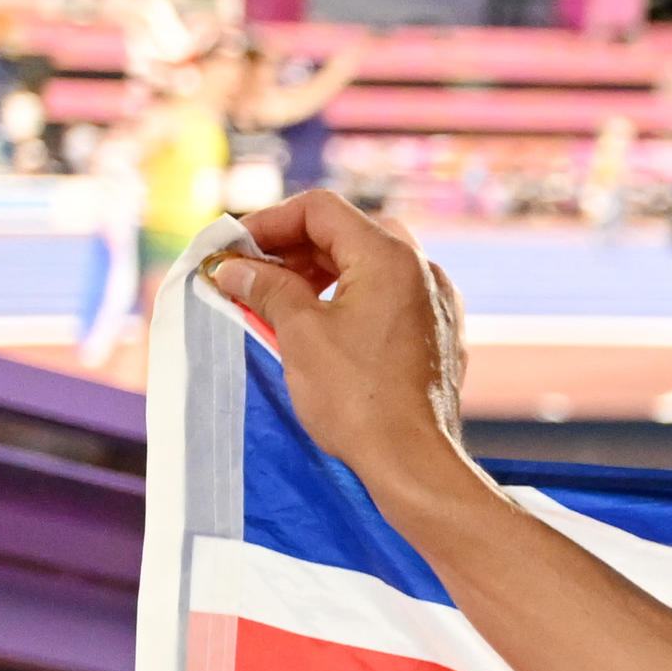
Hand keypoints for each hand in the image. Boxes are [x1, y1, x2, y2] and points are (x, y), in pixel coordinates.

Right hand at [202, 193, 474, 501]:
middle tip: (249, 271)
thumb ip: (265, 287)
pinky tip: (315, 322)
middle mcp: (424, 272)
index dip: (269, 221)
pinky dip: (348, 297)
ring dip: (318, 271)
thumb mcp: (298, 332)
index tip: (234, 248)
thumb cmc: (357, 397)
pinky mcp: (438, 335)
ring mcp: (437, 304)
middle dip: (292, 246)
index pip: (322, 210)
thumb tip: (234, 267)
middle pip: (348, 232)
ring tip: (273, 298)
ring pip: (369, 264)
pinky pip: (389, 297)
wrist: (412, 460)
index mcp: (392, 258)